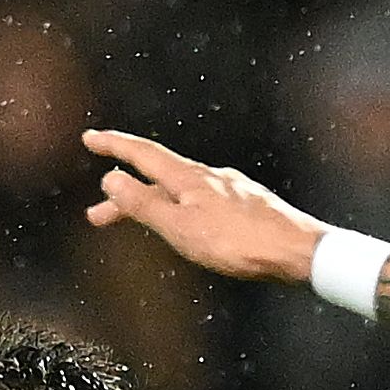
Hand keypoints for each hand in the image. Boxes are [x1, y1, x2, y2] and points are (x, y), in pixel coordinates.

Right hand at [83, 129, 324, 284]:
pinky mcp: (247, 205)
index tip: (91, 139)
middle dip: (126, 195)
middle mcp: (209, 176)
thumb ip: (145, 205)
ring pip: (181, 192)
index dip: (114, 146)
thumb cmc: (241, 243)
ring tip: (141, 225)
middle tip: (98, 214)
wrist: (297, 250)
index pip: (143, 154)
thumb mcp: (181, 228)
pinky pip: (203, 201)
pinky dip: (183, 209)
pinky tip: (190, 223)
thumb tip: (111, 179)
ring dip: (155, 206)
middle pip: (159, 179)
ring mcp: (230, 189)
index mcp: (189, 178)